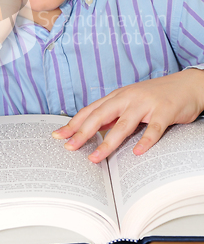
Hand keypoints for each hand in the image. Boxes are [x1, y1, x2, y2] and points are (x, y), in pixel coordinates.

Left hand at [52, 69, 203, 161]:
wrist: (186, 85)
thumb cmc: (155, 96)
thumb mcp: (130, 102)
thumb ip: (112, 115)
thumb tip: (91, 131)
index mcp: (118, 96)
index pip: (91, 111)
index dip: (74, 123)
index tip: (58, 136)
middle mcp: (128, 98)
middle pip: (101, 115)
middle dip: (82, 132)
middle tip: (69, 148)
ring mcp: (146, 104)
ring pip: (123, 124)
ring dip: (108, 142)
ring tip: (95, 157)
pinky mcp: (165, 111)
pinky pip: (154, 129)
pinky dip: (146, 141)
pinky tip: (137, 153)